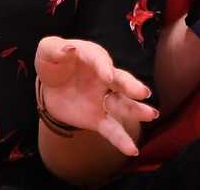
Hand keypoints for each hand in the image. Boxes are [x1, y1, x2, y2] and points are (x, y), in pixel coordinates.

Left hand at [34, 37, 156, 156]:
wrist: (49, 88)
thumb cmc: (53, 63)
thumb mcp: (47, 50)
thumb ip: (54, 49)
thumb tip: (69, 49)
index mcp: (93, 57)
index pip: (99, 60)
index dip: (103, 67)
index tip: (108, 76)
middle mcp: (104, 78)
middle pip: (120, 81)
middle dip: (131, 86)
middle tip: (143, 92)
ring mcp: (103, 99)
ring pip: (123, 105)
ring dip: (137, 110)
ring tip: (152, 114)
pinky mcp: (98, 118)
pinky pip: (112, 130)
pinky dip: (122, 140)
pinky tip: (132, 150)